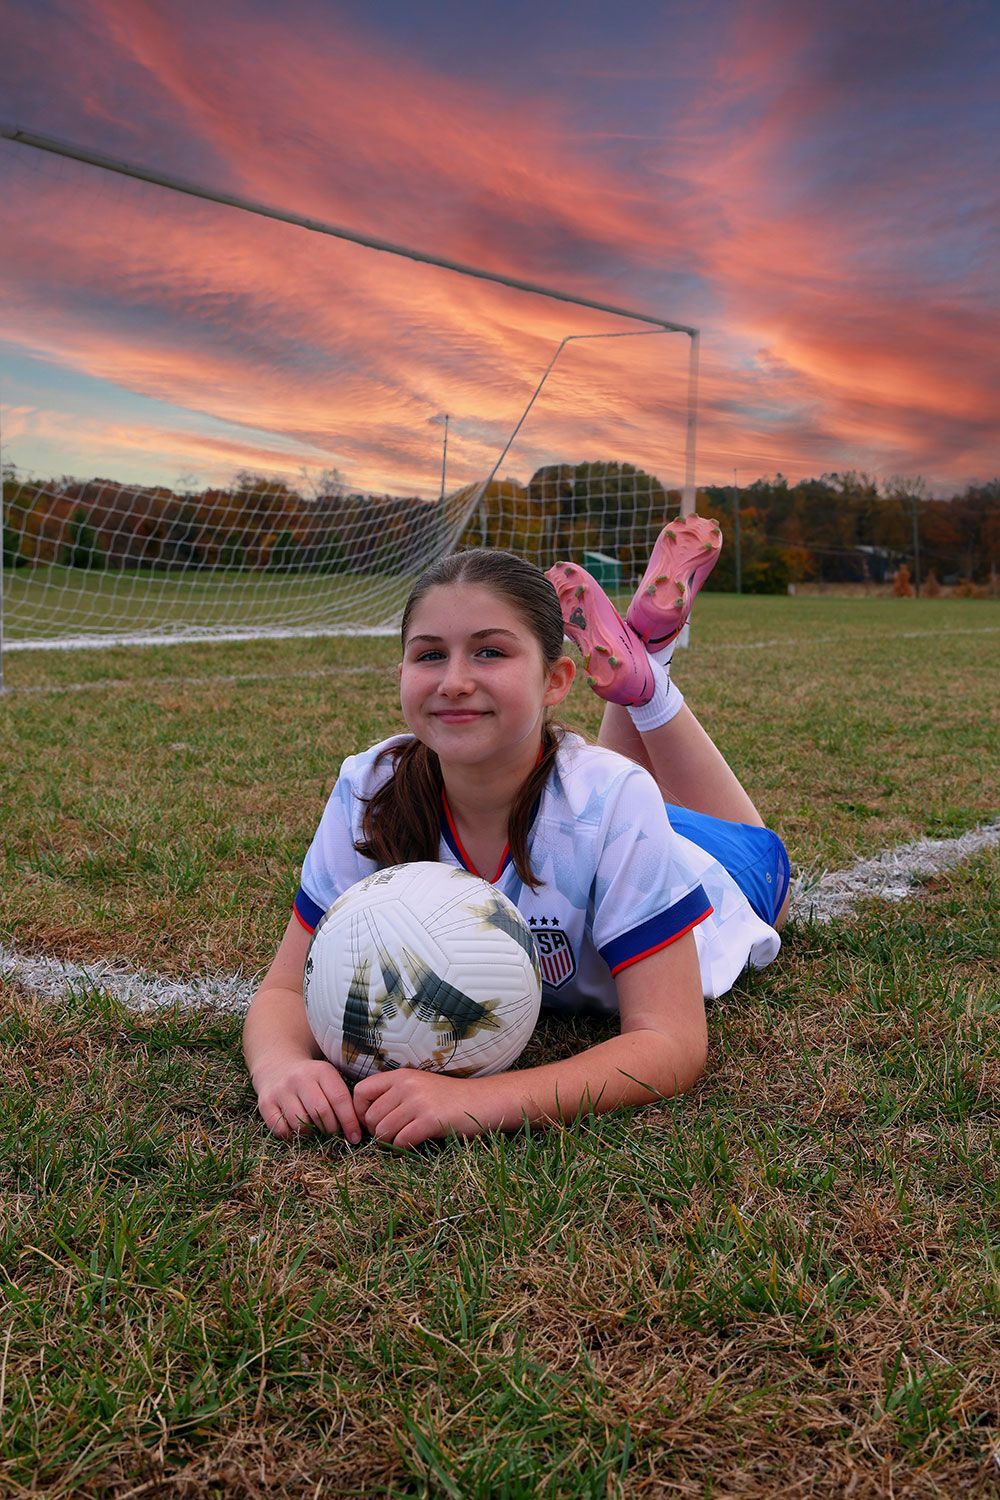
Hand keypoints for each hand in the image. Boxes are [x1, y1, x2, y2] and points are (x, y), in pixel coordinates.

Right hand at [255, 1057, 361, 1143]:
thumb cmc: (311, 1080)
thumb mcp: (328, 1079)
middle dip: (331, 1129)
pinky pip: (281, 1129)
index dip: (349, 1121)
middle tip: (333, 1133)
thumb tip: (356, 1131)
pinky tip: (296, 1130)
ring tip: (315, 1130)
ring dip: (311, 1133)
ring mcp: (281, 1090)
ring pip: (300, 1122)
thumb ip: (342, 1099)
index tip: (355, 1137)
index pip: (339, 1099)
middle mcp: (300, 1078)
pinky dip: (291, 1135)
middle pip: (321, 1112)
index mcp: (321, 1071)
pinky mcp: (266, 1102)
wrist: (277, 1066)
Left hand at [353, 1069, 497, 1149]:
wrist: (482, 1101)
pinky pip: (401, 1140)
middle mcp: (406, 1085)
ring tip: (405, 1138)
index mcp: (401, 1076)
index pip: (361, 1092)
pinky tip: (415, 1142)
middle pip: (370, 1118)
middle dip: (377, 1132)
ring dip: (391, 1142)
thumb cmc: (448, 1099)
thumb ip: (393, 1095)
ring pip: (383, 1132)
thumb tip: (364, 1119)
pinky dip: (404, 1147)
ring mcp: (418, 1101)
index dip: (360, 1111)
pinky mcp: (429, 1119)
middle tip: (393, 1135)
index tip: (372, 1122)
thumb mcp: (418, 1087)